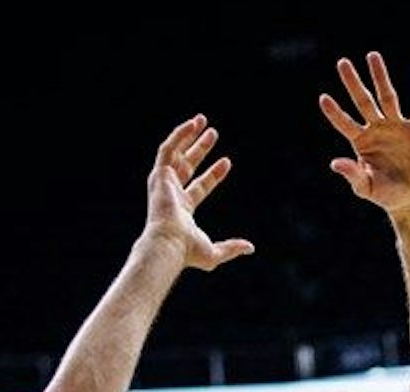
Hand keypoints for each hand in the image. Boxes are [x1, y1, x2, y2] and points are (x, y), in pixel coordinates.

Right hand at [142, 115, 254, 272]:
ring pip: (176, 153)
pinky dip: (179, 135)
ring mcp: (164, 183)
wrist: (169, 244)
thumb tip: (250, 248)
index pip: (200, 186)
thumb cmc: (187, 251)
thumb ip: (231, 247)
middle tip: (213, 133)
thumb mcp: (214, 251)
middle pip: (187, 165)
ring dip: (187, 136)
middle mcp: (171, 193)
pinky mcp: (159, 174)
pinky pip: (167, 148)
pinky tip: (192, 124)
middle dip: (199, 149)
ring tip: (201, 120)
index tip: (228, 161)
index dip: (215, 174)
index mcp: (182, 209)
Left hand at [319, 51, 409, 216]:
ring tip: (372, 56)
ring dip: (380, 77)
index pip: (344, 122)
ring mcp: (398, 126)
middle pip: (363, 101)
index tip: (323, 98)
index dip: (335, 112)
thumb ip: (352, 175)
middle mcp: (377, 128)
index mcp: (362, 141)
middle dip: (353, 83)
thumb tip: (335, 163)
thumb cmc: (387, 195)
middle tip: (342, 63)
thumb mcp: (367, 188)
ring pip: (388, 97)